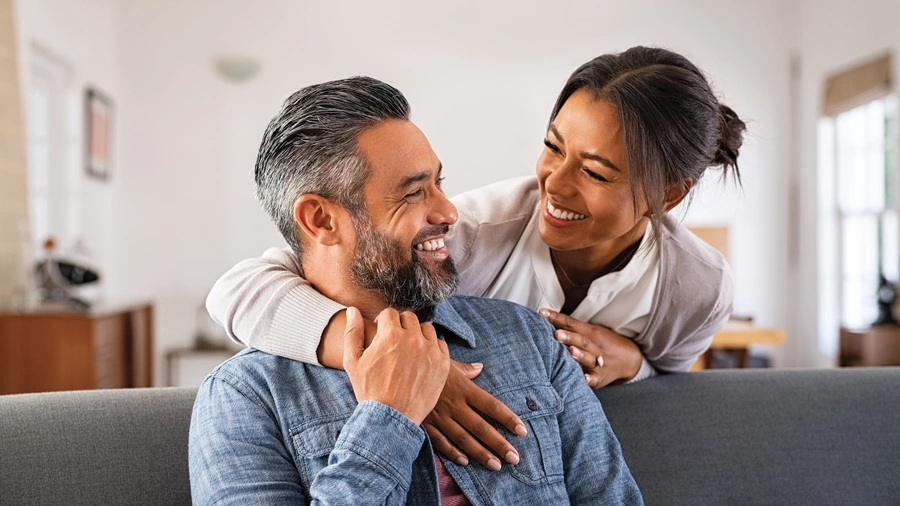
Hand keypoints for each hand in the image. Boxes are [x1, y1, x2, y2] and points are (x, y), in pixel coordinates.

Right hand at [343, 307, 449, 424]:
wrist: (390, 418)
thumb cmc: (369, 390)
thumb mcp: (353, 361)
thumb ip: (352, 332)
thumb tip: (353, 310)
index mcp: (390, 334)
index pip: (390, 313)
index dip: (383, 322)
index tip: (382, 334)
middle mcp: (412, 339)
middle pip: (409, 318)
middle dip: (400, 326)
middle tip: (395, 342)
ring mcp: (430, 351)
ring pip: (426, 328)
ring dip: (418, 334)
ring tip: (409, 349)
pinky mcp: (443, 364)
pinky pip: (440, 344)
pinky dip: (432, 348)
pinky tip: (422, 359)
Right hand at [423, 361, 526, 471]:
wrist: (396, 369)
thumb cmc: (423, 363)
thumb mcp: (446, 361)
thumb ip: (465, 368)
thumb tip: (480, 367)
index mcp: (463, 388)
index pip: (491, 405)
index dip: (508, 419)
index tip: (522, 430)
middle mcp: (454, 405)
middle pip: (481, 427)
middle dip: (499, 444)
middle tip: (514, 457)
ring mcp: (439, 416)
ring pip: (464, 438)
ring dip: (480, 453)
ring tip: (496, 465)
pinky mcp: (425, 423)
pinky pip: (440, 441)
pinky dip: (452, 452)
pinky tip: (465, 461)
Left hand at [539, 308, 642, 388]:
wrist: (629, 359)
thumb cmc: (601, 343)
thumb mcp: (590, 332)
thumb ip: (570, 328)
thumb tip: (544, 318)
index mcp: (590, 332)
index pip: (572, 323)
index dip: (557, 318)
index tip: (542, 313)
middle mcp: (595, 346)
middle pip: (581, 340)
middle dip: (569, 337)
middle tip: (556, 334)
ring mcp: (599, 362)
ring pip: (589, 358)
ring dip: (580, 355)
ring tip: (570, 352)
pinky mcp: (601, 377)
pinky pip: (595, 378)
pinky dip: (590, 379)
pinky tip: (584, 379)